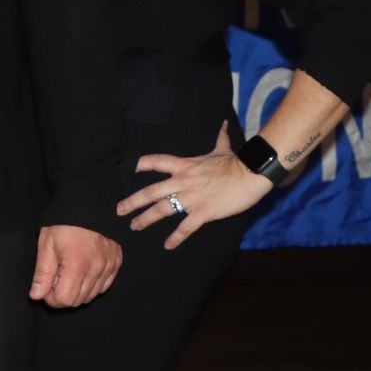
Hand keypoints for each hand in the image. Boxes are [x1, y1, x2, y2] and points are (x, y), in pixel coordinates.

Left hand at [29, 224, 121, 307]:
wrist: (88, 205)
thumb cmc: (64, 224)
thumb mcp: (46, 245)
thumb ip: (42, 273)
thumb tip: (36, 296)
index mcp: (77, 265)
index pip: (65, 300)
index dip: (51, 297)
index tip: (46, 285)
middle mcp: (97, 269)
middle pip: (78, 301)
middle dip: (63, 294)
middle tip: (56, 276)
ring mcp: (109, 267)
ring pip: (91, 295)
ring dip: (77, 290)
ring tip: (69, 271)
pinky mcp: (116, 263)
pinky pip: (104, 286)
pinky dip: (92, 284)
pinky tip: (83, 271)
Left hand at [119, 122, 272, 249]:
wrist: (251, 174)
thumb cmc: (236, 162)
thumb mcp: (222, 149)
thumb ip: (219, 137)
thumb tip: (224, 124)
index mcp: (184, 165)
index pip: (155, 162)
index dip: (139, 165)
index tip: (128, 170)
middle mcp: (182, 181)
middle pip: (150, 191)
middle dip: (132, 201)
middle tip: (119, 210)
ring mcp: (191, 197)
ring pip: (162, 209)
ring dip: (146, 219)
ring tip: (134, 226)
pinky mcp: (203, 212)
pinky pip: (185, 227)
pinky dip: (176, 238)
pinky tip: (168, 245)